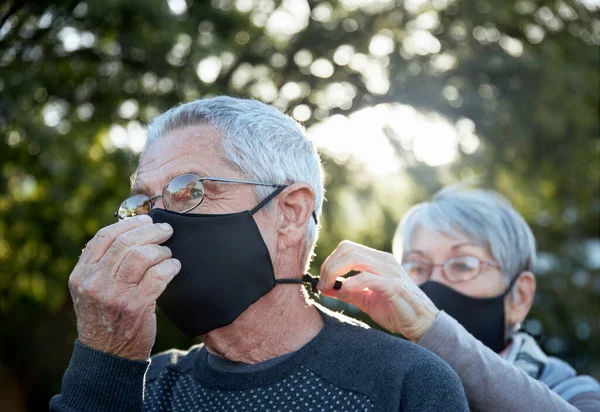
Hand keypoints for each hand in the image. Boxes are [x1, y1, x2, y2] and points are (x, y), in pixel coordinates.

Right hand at [68, 215, 179, 360]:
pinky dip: (171, 267)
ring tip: (168, 254)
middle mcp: (94, 283)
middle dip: (151, 231)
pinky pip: (159, 275)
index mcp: (81, 274)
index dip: (129, 224)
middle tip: (166, 230)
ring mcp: (115, 295)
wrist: (109, 356)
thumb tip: (131, 231)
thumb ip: (103, 264)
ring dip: (162, 250)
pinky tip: (175, 267)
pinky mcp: (136, 306)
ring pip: (143, 256)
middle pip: (126, 243)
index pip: (104, 237)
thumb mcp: (91, 290)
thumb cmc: (106, 317)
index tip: (146, 220)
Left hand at [318, 240, 438, 341]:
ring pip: (355, 258)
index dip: (329, 262)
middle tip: (321, 285)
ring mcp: (390, 271)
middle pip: (347, 250)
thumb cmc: (396, 311)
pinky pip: (368, 278)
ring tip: (329, 288)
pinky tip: (346, 292)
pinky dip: (352, 284)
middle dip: (328, 266)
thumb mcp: (366, 300)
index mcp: (377, 260)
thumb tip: (325, 287)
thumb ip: (347, 292)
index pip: (346, 249)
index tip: (321, 281)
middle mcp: (384, 261)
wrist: (423, 325)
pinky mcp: (395, 286)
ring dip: (335, 272)